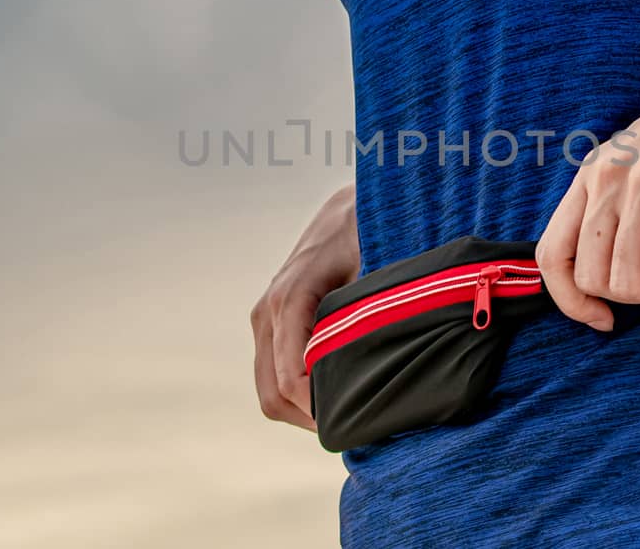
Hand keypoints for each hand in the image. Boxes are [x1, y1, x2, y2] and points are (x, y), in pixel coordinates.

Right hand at [251, 184, 360, 429]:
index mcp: (290, 299)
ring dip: (301, 411)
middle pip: (272, 394)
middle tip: (352, 431)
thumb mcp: (373, 270)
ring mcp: (264, 317)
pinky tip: (331, 395)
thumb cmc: (367, 234)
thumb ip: (365, 314)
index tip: (353, 425)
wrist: (348, 209)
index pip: (291, 377)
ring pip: (268, 390)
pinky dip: (295, 395)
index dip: (318, 411)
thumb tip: (375, 362)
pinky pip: (271, 373)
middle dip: (309, 419)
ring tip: (345, 417)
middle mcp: (268, 311)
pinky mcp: (270, 323)